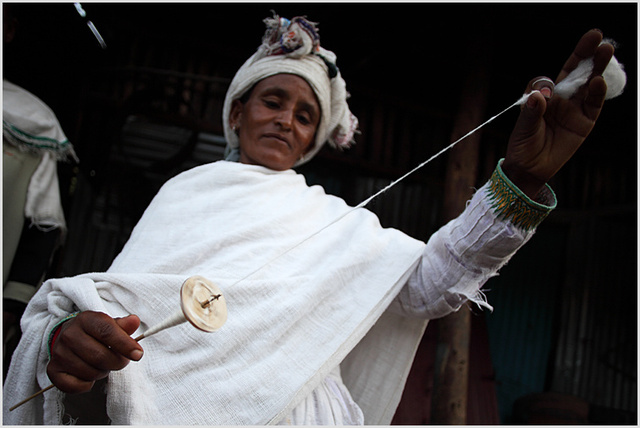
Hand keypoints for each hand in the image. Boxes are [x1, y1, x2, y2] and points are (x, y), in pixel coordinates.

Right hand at [46, 311, 142, 393]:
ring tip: (102, 364)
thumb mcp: (110, 324)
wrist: (70, 337)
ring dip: (103, 372)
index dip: (125, 345)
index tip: (138, 354)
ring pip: (91, 372)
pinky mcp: (53, 370)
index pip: (107, 332)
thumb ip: (124, 325)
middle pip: (100, 356)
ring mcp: (59, 353)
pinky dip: (88, 384)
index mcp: (86, 319)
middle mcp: (69, 335)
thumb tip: (134, 321)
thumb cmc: (95, 332)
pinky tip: (89, 373)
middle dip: (117, 362)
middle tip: (121, 361)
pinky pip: (77, 386)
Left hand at [502, 29, 613, 197]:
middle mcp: (562, 99)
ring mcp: (575, 109)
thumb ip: (532, 111)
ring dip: (596, 68)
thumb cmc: (522, 144)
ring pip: (588, 85)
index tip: (576, 47)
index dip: (568, 60)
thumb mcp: (523, 127)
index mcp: (545, 95)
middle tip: (597, 37)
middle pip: (577, 73)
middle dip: (587, 55)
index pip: (558, 72)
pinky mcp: (584, 122)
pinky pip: (593, 105)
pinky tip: (598, 80)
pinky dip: (596, 93)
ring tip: (604, 51)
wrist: (529, 168)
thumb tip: (539, 94)